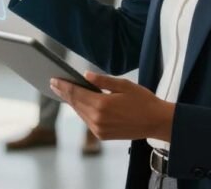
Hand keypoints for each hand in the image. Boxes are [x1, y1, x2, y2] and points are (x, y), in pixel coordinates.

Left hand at [51, 71, 174, 141]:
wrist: (156, 122)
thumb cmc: (143, 101)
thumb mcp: (124, 85)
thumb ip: (103, 81)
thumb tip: (85, 76)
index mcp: (102, 105)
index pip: (76, 93)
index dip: (63, 86)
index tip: (53, 80)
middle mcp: (98, 119)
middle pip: (75, 103)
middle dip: (64, 93)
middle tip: (54, 83)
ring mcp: (99, 129)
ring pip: (80, 112)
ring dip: (72, 102)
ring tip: (65, 92)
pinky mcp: (102, 135)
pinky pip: (87, 120)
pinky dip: (82, 111)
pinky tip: (79, 104)